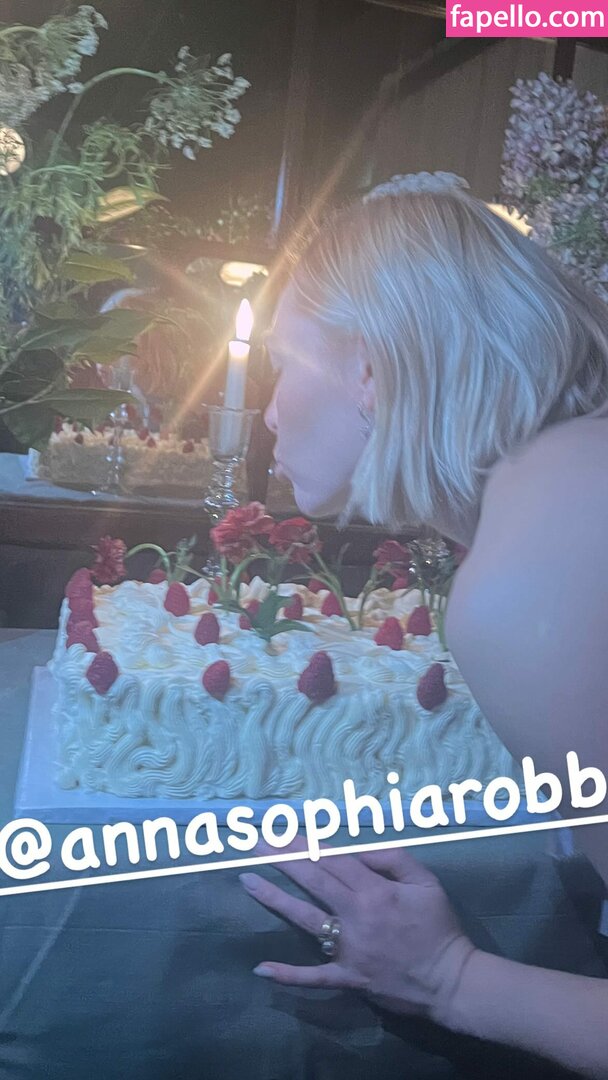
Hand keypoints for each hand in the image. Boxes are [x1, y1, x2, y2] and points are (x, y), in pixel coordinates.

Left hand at [239, 836, 475, 1020]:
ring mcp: (347, 950)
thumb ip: (393, 860)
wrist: (450, 982)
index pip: (332, 860)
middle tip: (255, 842)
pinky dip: (287, 974)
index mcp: (375, 892)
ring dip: (273, 899)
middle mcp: (355, 917)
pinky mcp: (346, 979)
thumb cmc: (439, 928)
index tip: (283, 830)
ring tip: (247, 880)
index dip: (306, 843)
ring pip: (304, 920)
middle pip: (312, 881)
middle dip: (281, 859)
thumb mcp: (427, 883)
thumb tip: (359, 850)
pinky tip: (260, 968)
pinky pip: (313, 977)